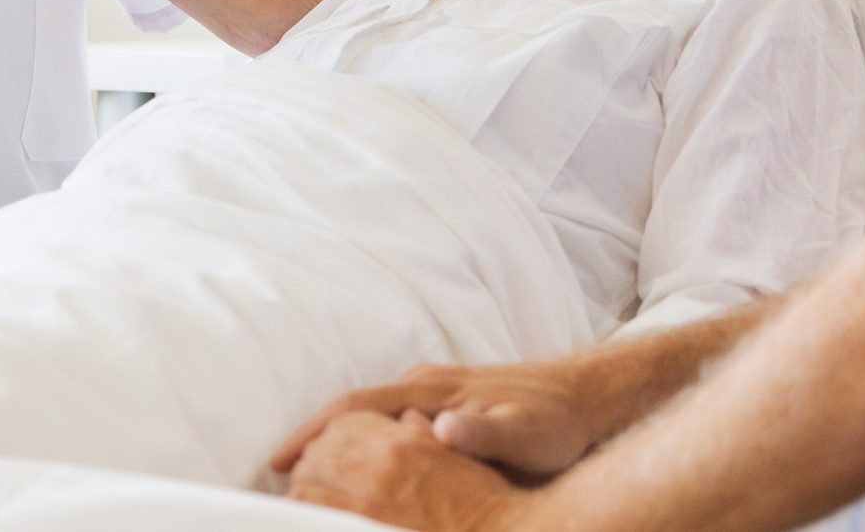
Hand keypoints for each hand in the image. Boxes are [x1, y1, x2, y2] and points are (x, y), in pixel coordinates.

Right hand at [272, 359, 606, 479]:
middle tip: (279, 477)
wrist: (585, 400)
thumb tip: (439, 428)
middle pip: (352, 409)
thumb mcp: (524, 433)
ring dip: (336, 442)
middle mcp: (425, 385)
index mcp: (432, 389)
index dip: (315, 430)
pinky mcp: (444, 408)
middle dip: (313, 439)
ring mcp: (433, 394)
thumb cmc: (554, 422)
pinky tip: (360, 468)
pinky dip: (364, 444)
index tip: (280, 459)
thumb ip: (482, 430)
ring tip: (307, 478)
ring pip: (369, 416)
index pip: (357, 404)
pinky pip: (389, 424)